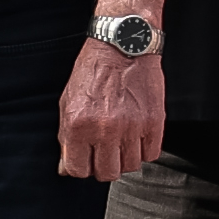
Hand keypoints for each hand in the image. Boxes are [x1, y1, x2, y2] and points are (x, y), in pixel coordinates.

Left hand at [59, 33, 164, 183]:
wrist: (123, 44)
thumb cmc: (94, 69)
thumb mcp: (68, 101)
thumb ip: (66, 137)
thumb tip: (65, 167)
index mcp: (78, 125)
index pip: (78, 170)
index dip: (83, 166)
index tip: (88, 158)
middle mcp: (104, 130)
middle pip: (107, 173)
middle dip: (105, 165)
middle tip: (106, 150)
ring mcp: (131, 128)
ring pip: (130, 167)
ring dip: (126, 158)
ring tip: (123, 139)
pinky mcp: (153, 122)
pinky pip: (151, 154)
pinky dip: (145, 149)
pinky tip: (137, 135)